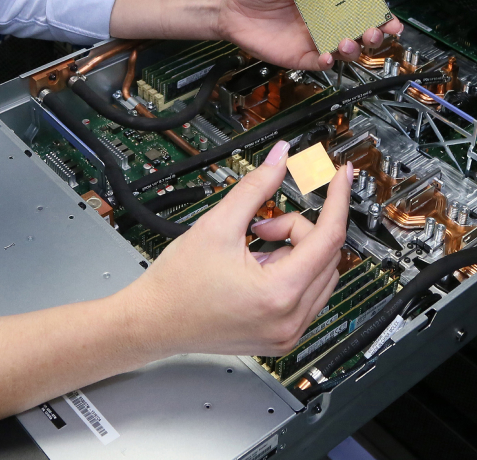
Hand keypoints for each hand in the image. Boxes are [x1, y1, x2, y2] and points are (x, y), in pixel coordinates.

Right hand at [123, 140, 349, 357]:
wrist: (155, 320)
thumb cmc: (178, 282)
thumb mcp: (217, 224)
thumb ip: (255, 187)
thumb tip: (278, 159)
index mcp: (279, 293)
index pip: (328, 237)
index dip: (338, 200)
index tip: (342, 177)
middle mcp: (291, 320)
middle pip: (326, 255)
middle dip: (297, 228)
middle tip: (260, 223)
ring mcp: (289, 333)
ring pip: (320, 275)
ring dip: (296, 252)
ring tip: (254, 249)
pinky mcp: (282, 338)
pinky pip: (307, 296)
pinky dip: (291, 273)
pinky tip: (258, 268)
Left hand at [216, 0, 403, 70]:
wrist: (225, 6)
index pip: (359, 6)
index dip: (378, 13)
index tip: (389, 17)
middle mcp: (322, 19)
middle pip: (358, 31)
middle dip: (373, 34)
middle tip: (374, 31)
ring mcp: (311, 38)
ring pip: (343, 49)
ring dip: (353, 48)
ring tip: (348, 42)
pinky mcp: (297, 54)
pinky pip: (319, 62)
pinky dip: (328, 62)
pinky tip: (328, 55)